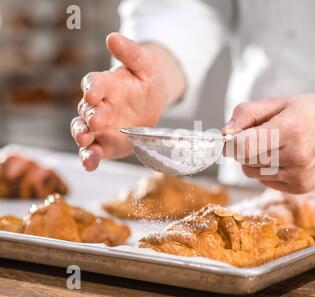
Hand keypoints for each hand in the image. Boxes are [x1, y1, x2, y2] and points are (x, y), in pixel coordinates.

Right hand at [70, 33, 184, 170]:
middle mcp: (98, 106)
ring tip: (85, 141)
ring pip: (84, 132)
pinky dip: (90, 158)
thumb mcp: (145, 64)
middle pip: (86, 110)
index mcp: (106, 85)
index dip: (92, 87)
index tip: (93, 92)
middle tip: (95, 119)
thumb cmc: (147, 79)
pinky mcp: (106, 144)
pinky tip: (90, 163)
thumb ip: (131, 52)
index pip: (94, 83)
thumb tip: (113, 37)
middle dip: (88, 115)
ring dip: (82, 137)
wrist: (153, 101)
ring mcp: (100, 127)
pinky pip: (95, 151)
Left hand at [222, 95, 314, 192]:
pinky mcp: (301, 188)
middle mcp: (298, 157)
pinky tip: (283, 157)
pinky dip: (266, 170)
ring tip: (275, 145)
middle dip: (244, 148)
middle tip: (261, 134)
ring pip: (252, 173)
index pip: (244, 147)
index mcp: (291, 130)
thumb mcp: (277, 102)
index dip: (231, 143)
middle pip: (246, 160)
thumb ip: (246, 113)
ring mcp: (300, 176)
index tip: (231, 137)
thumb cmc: (308, 112)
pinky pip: (264, 181)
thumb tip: (224, 133)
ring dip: (254, 160)